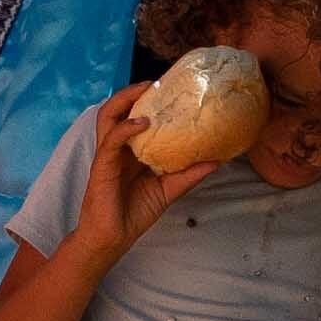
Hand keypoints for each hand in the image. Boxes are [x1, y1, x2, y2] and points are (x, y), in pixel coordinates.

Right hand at [69, 88, 209, 259]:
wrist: (113, 238)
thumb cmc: (135, 213)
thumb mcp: (169, 190)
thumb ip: (189, 174)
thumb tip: (218, 160)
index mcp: (131, 150)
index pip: (136, 117)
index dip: (148, 101)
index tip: (171, 88)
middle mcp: (118, 148)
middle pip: (119, 109)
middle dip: (133, 92)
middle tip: (156, 82)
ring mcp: (108, 155)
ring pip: (108, 116)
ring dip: (124, 99)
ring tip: (145, 90)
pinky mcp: (102, 165)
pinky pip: (111, 140)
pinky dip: (125, 127)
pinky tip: (142, 121)